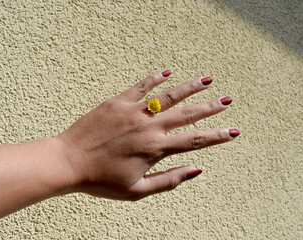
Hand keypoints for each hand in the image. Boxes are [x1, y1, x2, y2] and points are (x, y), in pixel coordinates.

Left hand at [56, 70, 239, 200]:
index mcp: (156, 149)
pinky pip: (141, 86)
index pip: (196, 141)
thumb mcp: (137, 190)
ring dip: (190, 87)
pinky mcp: (118, 102)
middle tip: (228, 100)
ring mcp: (134, 112)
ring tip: (207, 79)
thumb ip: (169, 180)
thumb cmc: (101, 180)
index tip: (235, 131)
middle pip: (188, 114)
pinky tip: (167, 71)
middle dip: (211, 107)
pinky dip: (155, 78)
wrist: (68, 162)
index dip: (218, 136)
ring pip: (169, 95)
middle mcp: (149, 127)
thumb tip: (196, 170)